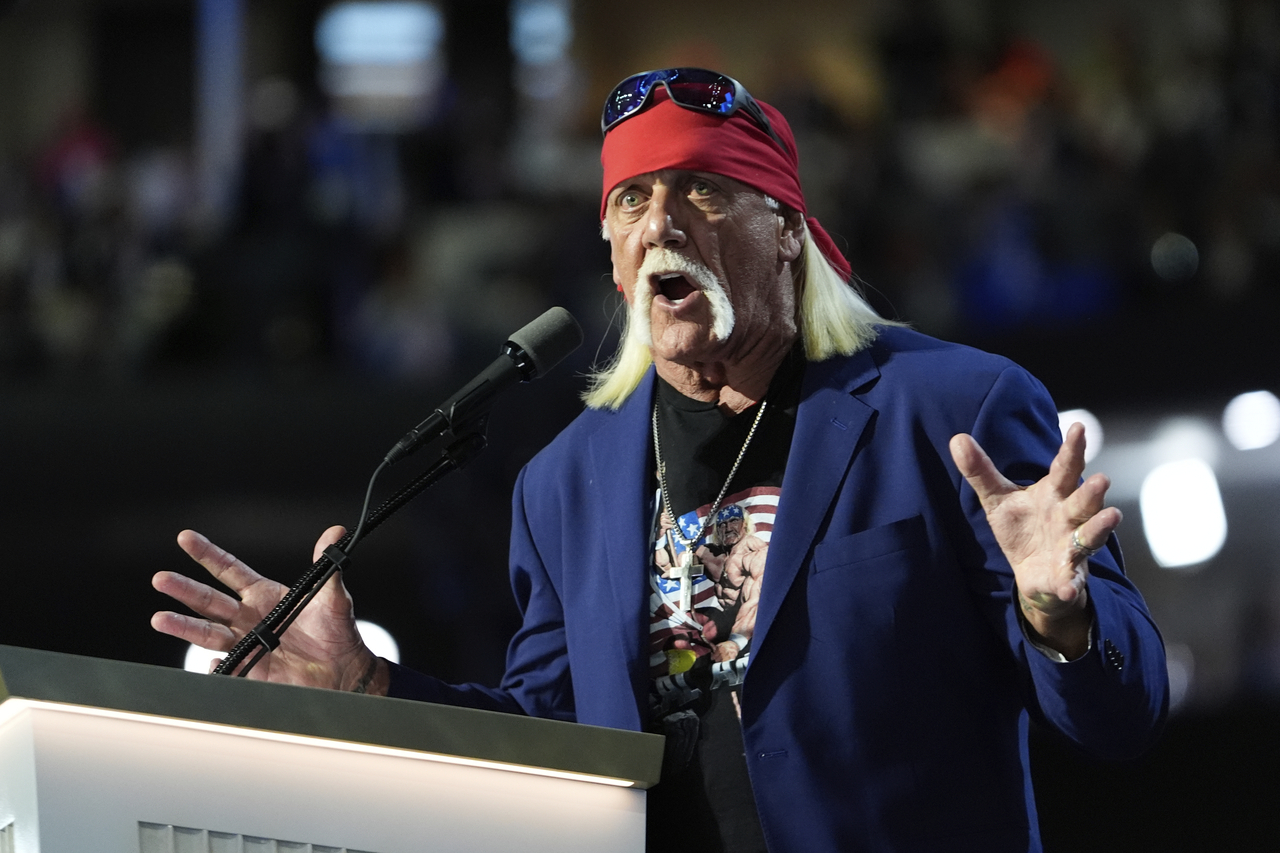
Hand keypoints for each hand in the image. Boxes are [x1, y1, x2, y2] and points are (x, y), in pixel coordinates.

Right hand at [151, 527, 385, 692]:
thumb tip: (336, 533)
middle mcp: (249, 618)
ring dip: (184, 627)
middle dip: (184, 589)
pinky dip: (217, 665)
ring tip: (160, 619)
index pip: (229, 569)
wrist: (343, 669)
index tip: (185, 537)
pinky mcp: (251, 669)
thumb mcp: (332, 596)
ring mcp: (247, 644)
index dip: (207, 554)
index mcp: (263, 595)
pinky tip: (213, 662)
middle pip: (209, 601)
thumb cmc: (337, 630)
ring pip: (208, 634)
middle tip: (161, 579)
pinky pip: (226, 667)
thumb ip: (328, 566)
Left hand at [950, 423, 1118, 658]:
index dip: (1073, 449)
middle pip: (1083, 501)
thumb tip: (957, 438)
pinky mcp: (1066, 575)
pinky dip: (1071, 583)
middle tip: (1101, 478)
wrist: (1032, 572)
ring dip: (1099, 528)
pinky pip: (1071, 579)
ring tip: (1112, 517)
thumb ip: (981, 471)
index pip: (1064, 467)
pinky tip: (1069, 587)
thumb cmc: (1022, 527)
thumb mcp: (997, 499)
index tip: (1078, 427)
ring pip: (1090, 536)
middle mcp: (1069, 517)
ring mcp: (1072, 546)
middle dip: (1093, 492)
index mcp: (1054, 494)